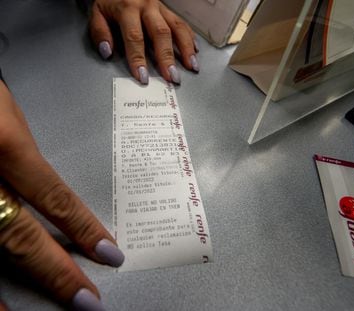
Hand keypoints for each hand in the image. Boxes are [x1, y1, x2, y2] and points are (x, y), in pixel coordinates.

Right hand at [0, 81, 123, 309]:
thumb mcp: (9, 117)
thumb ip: (27, 158)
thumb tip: (49, 194)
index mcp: (3, 146)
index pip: (55, 199)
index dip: (84, 231)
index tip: (109, 254)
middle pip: (20, 237)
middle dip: (55, 273)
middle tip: (87, 301)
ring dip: (4, 294)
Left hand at [89, 0, 198, 84]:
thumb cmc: (111, 1)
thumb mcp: (97, 13)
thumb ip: (100, 32)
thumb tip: (107, 51)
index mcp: (127, 7)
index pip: (134, 37)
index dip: (138, 59)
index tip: (142, 76)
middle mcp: (147, 6)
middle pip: (160, 33)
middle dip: (167, 58)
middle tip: (172, 77)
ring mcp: (160, 8)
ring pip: (177, 27)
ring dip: (186, 49)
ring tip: (192, 66)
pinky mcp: (168, 10)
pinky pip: (182, 23)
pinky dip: (190, 38)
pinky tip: (195, 51)